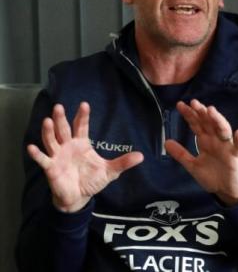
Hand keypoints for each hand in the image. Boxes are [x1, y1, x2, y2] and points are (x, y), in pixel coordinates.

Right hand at [27, 102, 144, 212]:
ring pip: (51, 140)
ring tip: (47, 120)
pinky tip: (31, 147)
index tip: (84, 104)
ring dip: (48, 131)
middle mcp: (68, 146)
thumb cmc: (92, 180)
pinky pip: (42, 159)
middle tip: (59, 106)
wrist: (79, 197)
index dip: (82, 116)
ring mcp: (58, 156)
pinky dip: (37, 154)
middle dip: (61, 118)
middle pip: (63, 129)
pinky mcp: (51, 168)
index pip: (81, 126)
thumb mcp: (110, 171)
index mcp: (82, 144)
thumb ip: (123, 162)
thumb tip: (142, 156)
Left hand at [165, 99, 237, 205]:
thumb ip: (181, 154)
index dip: (189, 115)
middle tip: (194, 103)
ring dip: (218, 120)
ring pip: (223, 130)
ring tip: (211, 111)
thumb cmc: (212, 175)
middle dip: (202, 113)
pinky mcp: (235, 156)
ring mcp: (226, 147)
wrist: (226, 190)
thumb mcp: (192, 165)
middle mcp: (216, 140)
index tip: (180, 105)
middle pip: (209, 123)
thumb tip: (166, 142)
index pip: (197, 124)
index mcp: (205, 141)